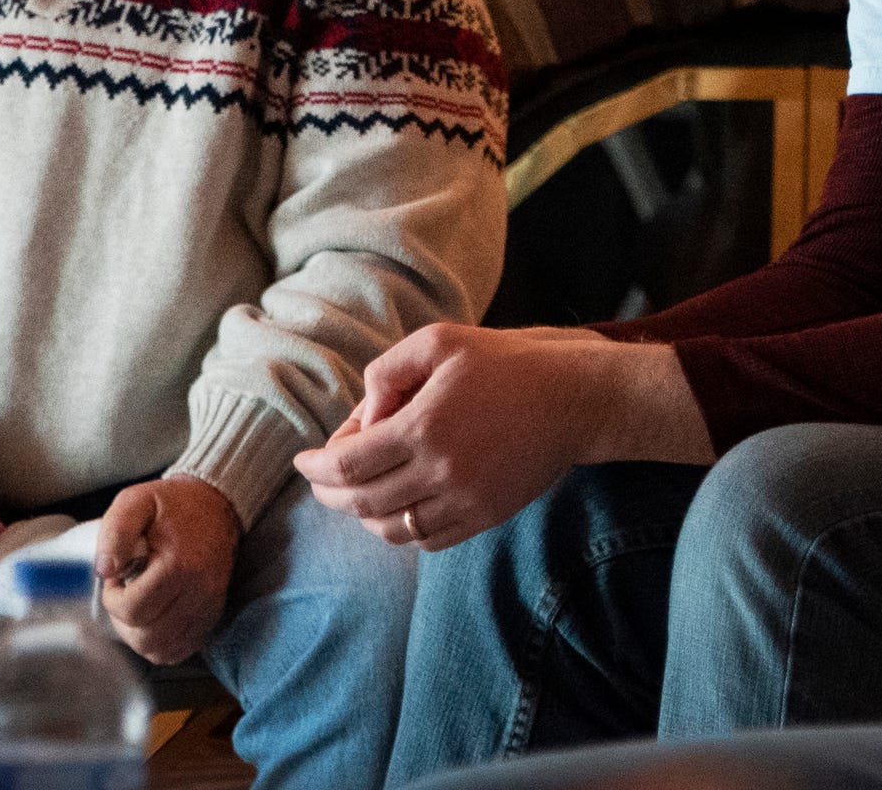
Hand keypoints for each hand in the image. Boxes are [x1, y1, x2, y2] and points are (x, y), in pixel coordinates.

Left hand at [95, 477, 240, 665]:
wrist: (218, 503)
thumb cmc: (174, 505)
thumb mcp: (137, 502)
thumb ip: (115, 532)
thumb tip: (104, 570)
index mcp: (179, 565)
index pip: (132, 610)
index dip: (113, 599)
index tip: (116, 579)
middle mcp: (199, 590)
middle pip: (147, 638)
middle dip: (124, 621)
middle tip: (126, 594)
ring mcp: (209, 604)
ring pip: (162, 650)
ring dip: (140, 636)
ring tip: (139, 607)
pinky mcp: (213, 613)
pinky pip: (180, 649)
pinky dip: (161, 644)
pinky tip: (155, 620)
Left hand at [293, 324, 713, 550]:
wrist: (576, 397)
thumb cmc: (509, 361)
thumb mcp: (443, 341)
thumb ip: (390, 371)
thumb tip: (364, 416)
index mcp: (423, 426)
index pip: (347, 465)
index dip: (317, 467)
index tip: (304, 460)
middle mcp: (438, 472)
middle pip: (361, 502)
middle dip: (331, 492)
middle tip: (322, 479)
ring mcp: (463, 500)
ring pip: (391, 528)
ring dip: (363, 514)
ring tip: (358, 494)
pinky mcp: (484, 516)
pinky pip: (427, 540)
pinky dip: (402, 530)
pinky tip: (399, 508)